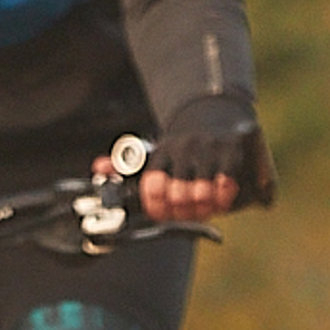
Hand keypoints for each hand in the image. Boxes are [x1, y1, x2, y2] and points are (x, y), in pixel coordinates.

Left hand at [111, 100, 275, 222]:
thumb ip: (124, 166)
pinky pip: (226, 184)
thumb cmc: (181, 146)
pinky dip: (224, 199)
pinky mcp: (231, 148)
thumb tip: (99, 167)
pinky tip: (221, 200)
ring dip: (204, 209)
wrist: (215, 112)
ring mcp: (207, 147)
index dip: (157, 209)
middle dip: (182, 214)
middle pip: (178, 196)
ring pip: (202, 193)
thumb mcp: (151, 153)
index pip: (153, 188)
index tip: (163, 216)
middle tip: (187, 216)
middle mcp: (183, 148)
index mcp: (161, 152)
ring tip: (204, 210)